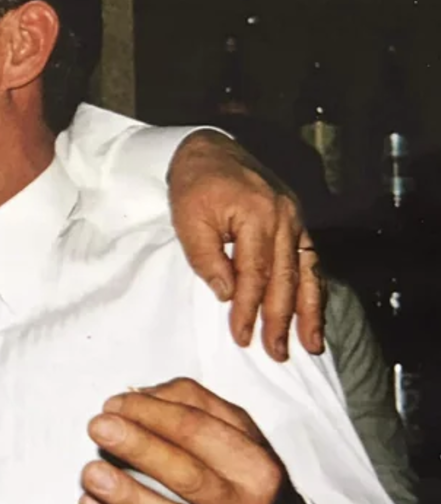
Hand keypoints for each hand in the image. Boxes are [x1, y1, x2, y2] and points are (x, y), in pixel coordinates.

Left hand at [78, 378, 313, 503]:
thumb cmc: (244, 477)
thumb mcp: (239, 432)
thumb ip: (194, 403)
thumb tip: (138, 393)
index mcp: (254, 465)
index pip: (199, 431)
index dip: (152, 413)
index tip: (113, 404)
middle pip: (187, 475)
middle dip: (138, 448)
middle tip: (99, 427)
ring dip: (126, 496)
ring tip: (90, 473)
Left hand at [167, 131, 324, 362]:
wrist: (208, 149)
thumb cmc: (193, 186)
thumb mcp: (188, 221)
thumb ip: (207, 258)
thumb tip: (229, 294)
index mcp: (257, 215)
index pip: (255, 274)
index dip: (248, 309)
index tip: (242, 337)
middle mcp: (285, 217)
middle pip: (285, 278)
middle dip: (281, 320)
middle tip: (278, 354)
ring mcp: (295, 217)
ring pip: (307, 272)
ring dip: (309, 311)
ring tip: (311, 344)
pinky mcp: (297, 219)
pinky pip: (310, 258)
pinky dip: (314, 287)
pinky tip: (315, 311)